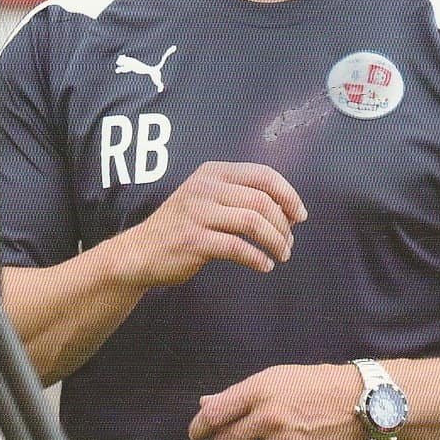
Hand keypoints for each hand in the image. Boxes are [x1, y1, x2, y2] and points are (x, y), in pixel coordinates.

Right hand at [112, 162, 306, 288]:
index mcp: (213, 173)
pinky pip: (237, 247)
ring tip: (282, 255)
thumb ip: (241, 198)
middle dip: (283, 224)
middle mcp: (205, 188)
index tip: (300, 216)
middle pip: (261, 201)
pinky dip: (257, 258)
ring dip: (275, 241)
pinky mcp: (193, 240)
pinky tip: (264, 265)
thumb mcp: (207, 199)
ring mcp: (197, 213)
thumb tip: (288, 211)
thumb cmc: (182, 227)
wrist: (140, 252)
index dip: (288, 195)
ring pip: (253, 222)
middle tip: (289, 242)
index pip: (263, 175)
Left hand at [188, 362, 363, 439]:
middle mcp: (270, 418)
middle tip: (229, 439)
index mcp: (260, 391)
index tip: (198, 435)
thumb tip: (204, 405)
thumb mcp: (273, 377)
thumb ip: (236, 394)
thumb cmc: (311, 385)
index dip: (198, 429)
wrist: (356, 400)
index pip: (213, 417)